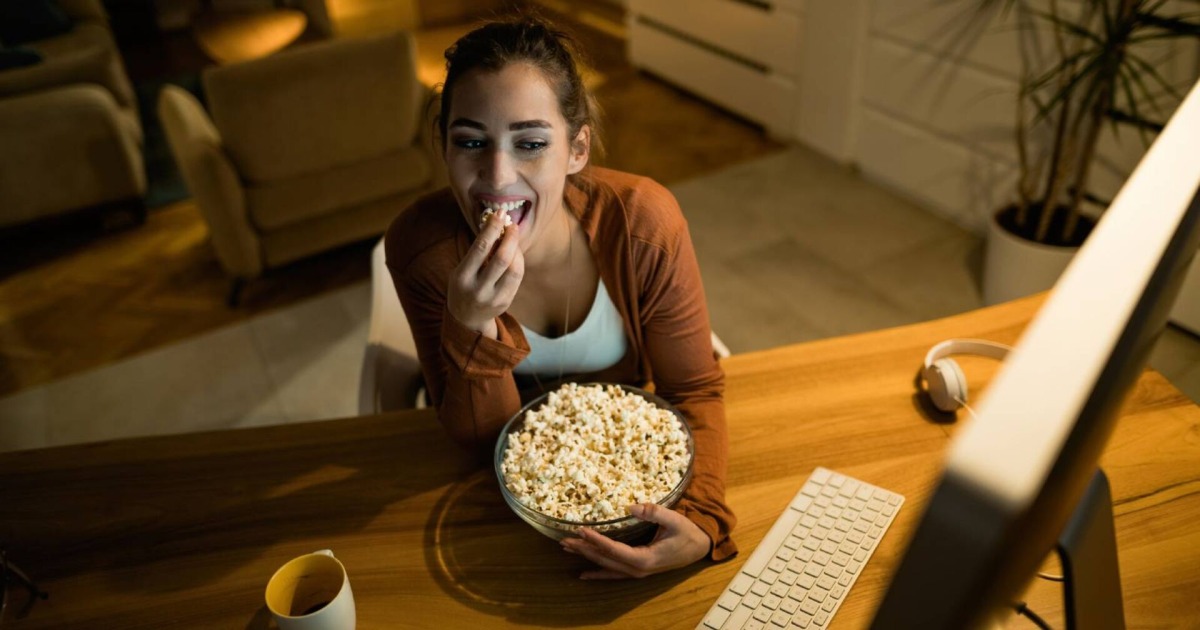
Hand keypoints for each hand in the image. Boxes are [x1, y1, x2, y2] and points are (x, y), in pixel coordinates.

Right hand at [447, 210, 523, 338]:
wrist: (466, 318)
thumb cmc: (464, 285)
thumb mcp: (462, 269)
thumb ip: (478, 252)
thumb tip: (498, 225)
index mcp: (462, 277)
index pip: (481, 248)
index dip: (492, 228)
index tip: (499, 213)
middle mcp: (478, 289)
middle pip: (502, 258)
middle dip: (510, 237)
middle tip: (512, 224)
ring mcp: (493, 298)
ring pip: (514, 268)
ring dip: (516, 248)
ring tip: (513, 237)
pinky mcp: (505, 302)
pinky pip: (517, 276)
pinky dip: (519, 260)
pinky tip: (515, 251)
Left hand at [559, 503, 709, 578]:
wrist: (700, 547)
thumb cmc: (687, 532)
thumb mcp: (674, 519)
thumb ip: (654, 512)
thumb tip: (630, 507)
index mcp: (645, 558)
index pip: (614, 549)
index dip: (596, 540)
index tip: (580, 530)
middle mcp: (638, 568)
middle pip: (605, 559)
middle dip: (584, 549)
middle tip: (564, 540)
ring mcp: (637, 572)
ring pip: (606, 566)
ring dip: (586, 557)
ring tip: (566, 549)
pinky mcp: (637, 569)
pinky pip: (613, 573)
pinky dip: (597, 572)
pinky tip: (583, 573)